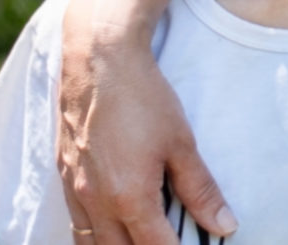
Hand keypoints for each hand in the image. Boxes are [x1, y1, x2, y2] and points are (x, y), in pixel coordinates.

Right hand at [58, 21, 236, 242]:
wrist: (99, 61)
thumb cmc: (144, 99)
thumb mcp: (182, 143)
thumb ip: (201, 190)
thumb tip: (225, 226)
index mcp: (128, 198)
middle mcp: (95, 202)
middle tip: (171, 242)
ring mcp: (74, 192)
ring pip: (91, 244)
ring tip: (142, 239)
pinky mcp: (63, 177)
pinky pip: (76, 224)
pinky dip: (94, 236)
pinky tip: (112, 228)